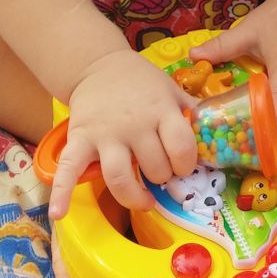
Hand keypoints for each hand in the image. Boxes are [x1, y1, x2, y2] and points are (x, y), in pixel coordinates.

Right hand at [48, 48, 197, 220]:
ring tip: (143, 199)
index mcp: (160, 109)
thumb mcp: (171, 90)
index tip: (182, 164)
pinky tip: (59, 212)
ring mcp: (105, 133)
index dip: (186, 163)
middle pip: (155, 168)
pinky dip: (62, 192)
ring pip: (120, 178)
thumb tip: (217, 137)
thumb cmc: (141, 82)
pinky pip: (69, 168)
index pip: (182, 147)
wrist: (98, 65)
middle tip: (160, 172)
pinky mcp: (80, 138)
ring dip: (135, 196)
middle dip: (162, 177)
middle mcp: (134, 123)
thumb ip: (191, 113)